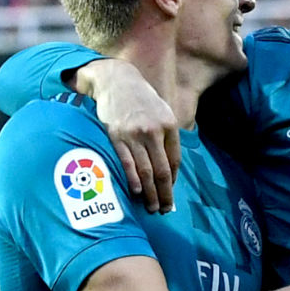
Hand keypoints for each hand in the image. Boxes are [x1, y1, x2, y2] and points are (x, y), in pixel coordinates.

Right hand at [76, 59, 180, 213]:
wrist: (116, 80)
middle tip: (164, 210)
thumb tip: (170, 167)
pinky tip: (136, 192)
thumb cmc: (141, 99)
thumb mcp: (162, 111)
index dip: (173, 182)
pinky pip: (126, 162)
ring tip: (151, 207)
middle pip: (162, 170)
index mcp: (169, 125)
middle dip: (165, 193)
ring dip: (150, 193)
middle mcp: (153, 131)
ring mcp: (134, 134)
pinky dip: (132, 179)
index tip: (171, 196)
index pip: (174, 161)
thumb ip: (167, 136)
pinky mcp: (116, 136)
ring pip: (145, 171)